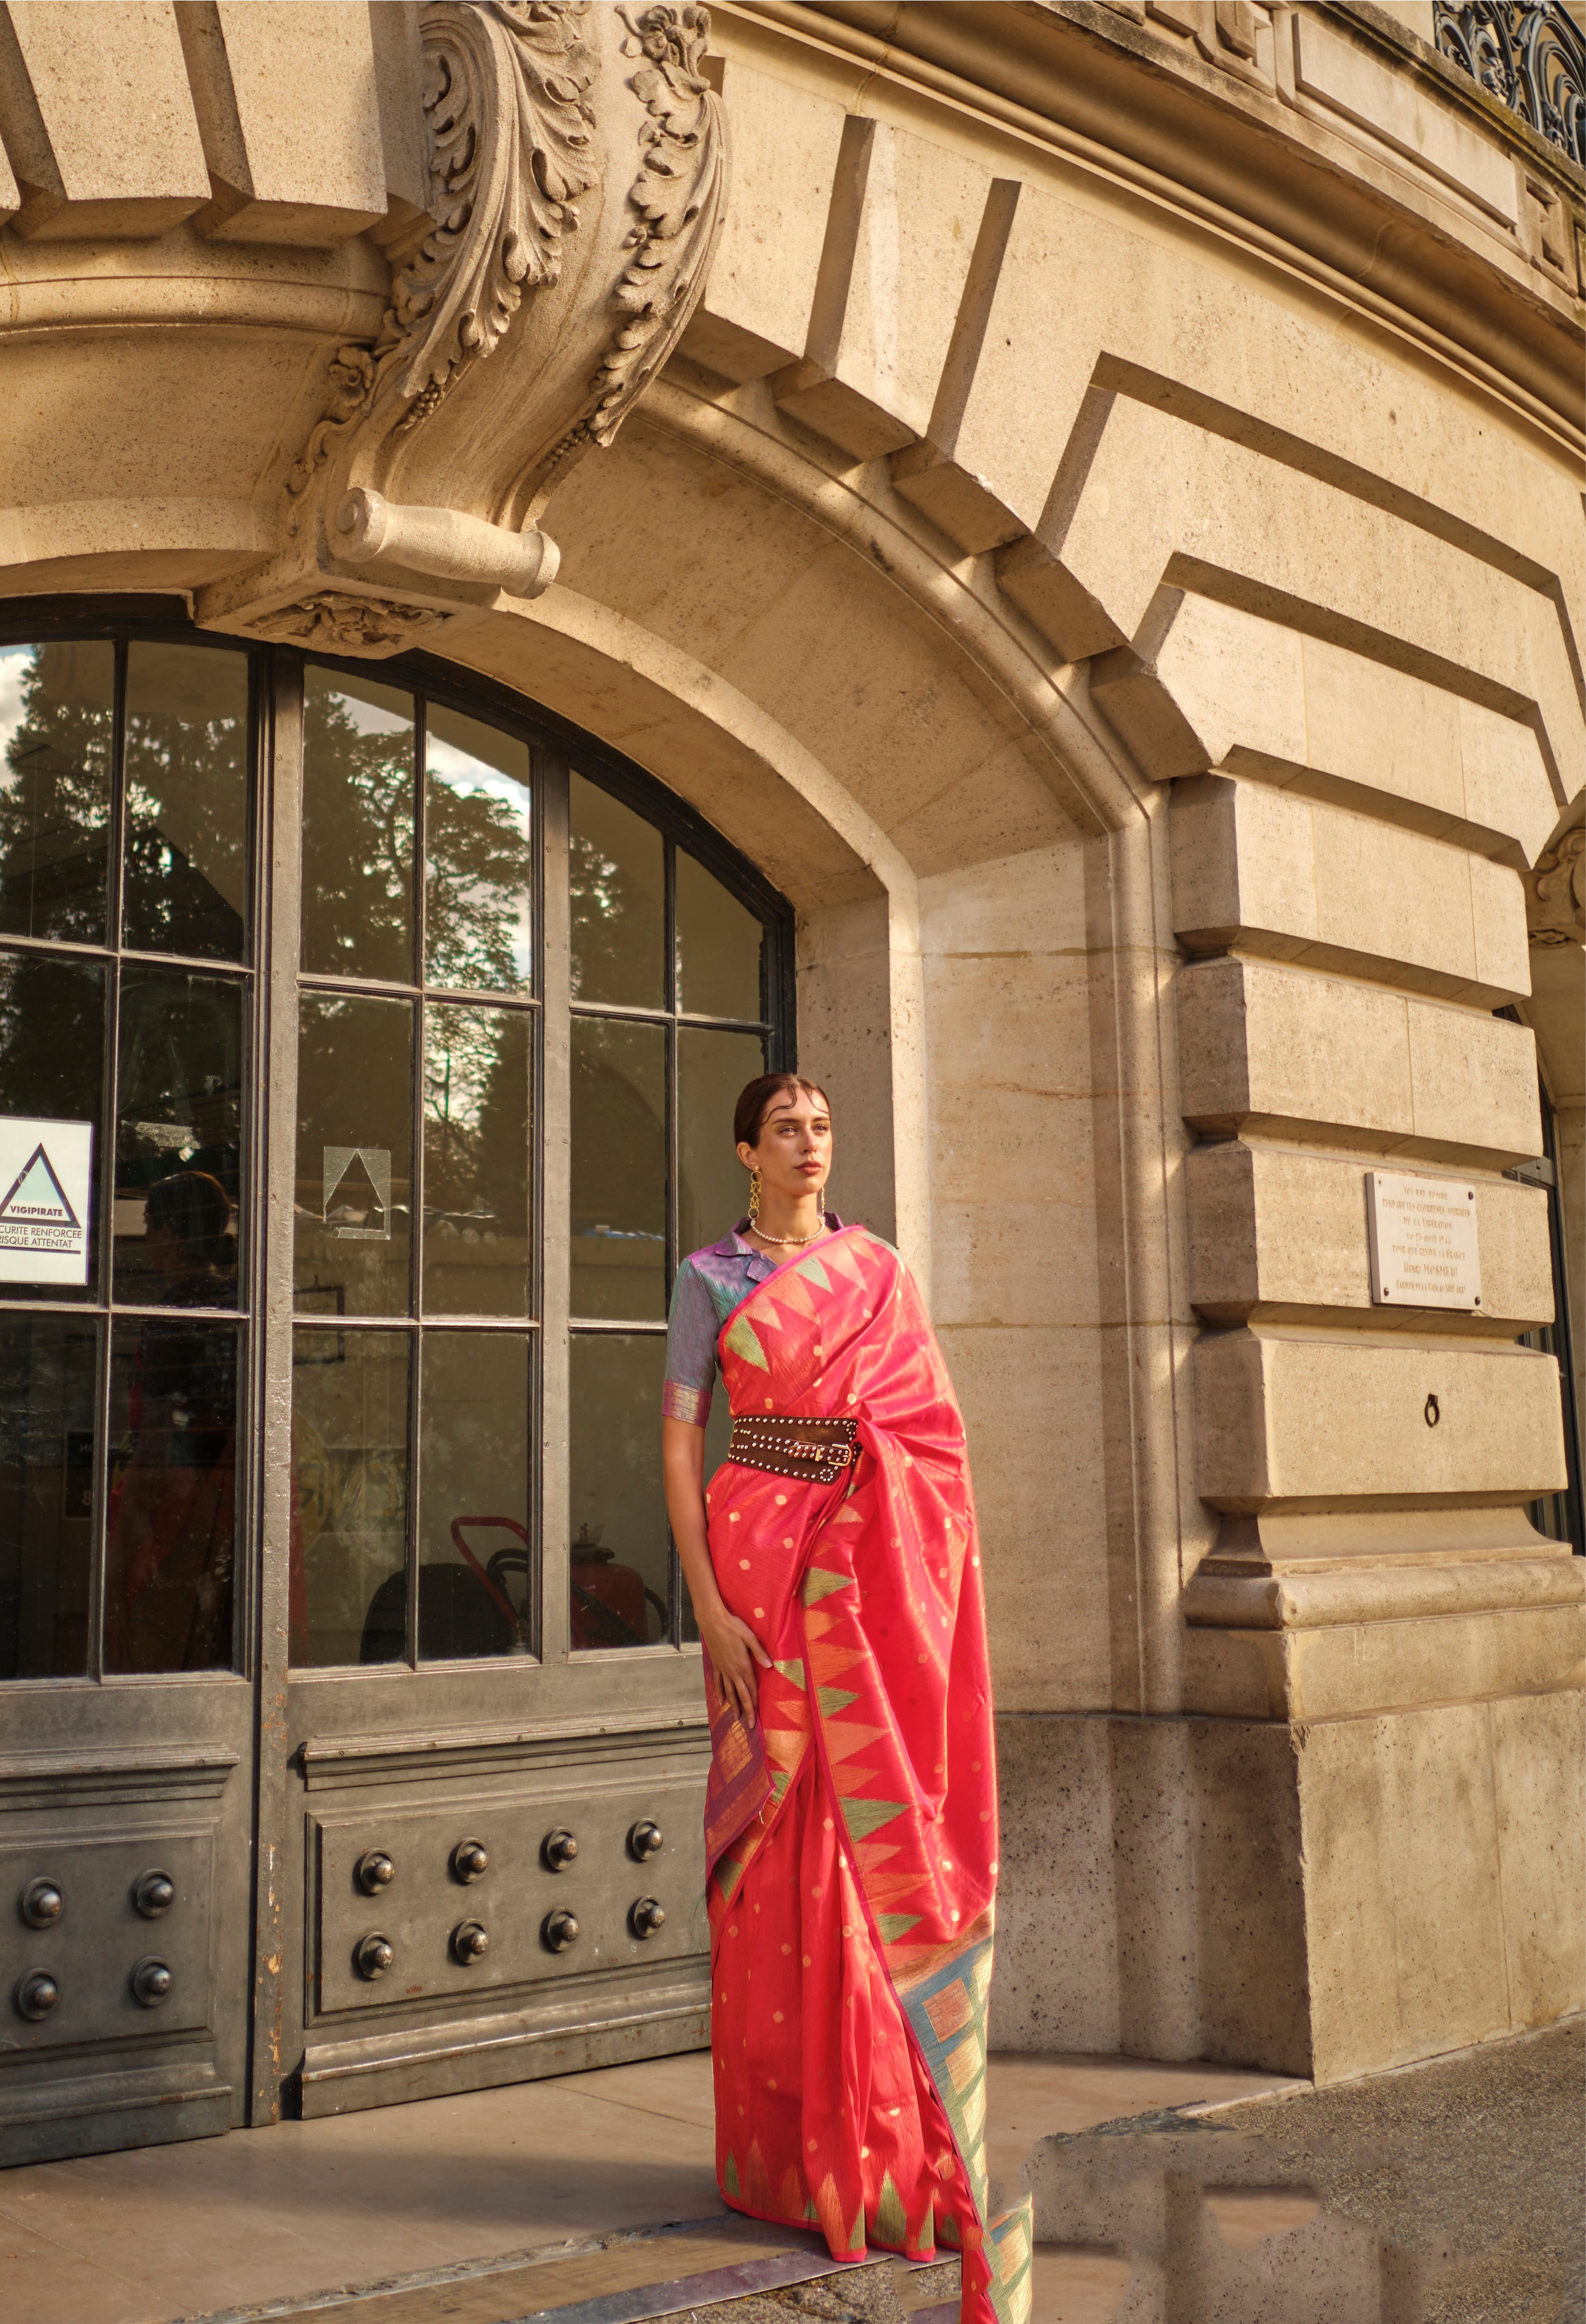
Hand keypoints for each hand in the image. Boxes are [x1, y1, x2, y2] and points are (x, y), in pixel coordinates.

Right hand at [700, 1606, 770, 1722]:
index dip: (755, 1701)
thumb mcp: (749, 1636)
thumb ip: (759, 1652)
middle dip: (746, 1710)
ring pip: (728, 1691)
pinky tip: (721, 1701)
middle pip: (740, 1694)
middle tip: (750, 1725)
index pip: (751, 1687)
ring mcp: (723, 1669)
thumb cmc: (733, 1626)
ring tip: (737, 1718)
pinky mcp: (716, 1665)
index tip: (758, 1713)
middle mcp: (732, 1670)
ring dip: (734, 1705)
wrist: (712, 1621)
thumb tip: (770, 1666)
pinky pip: (718, 1682)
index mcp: (742, 1664)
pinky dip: (720, 1693)